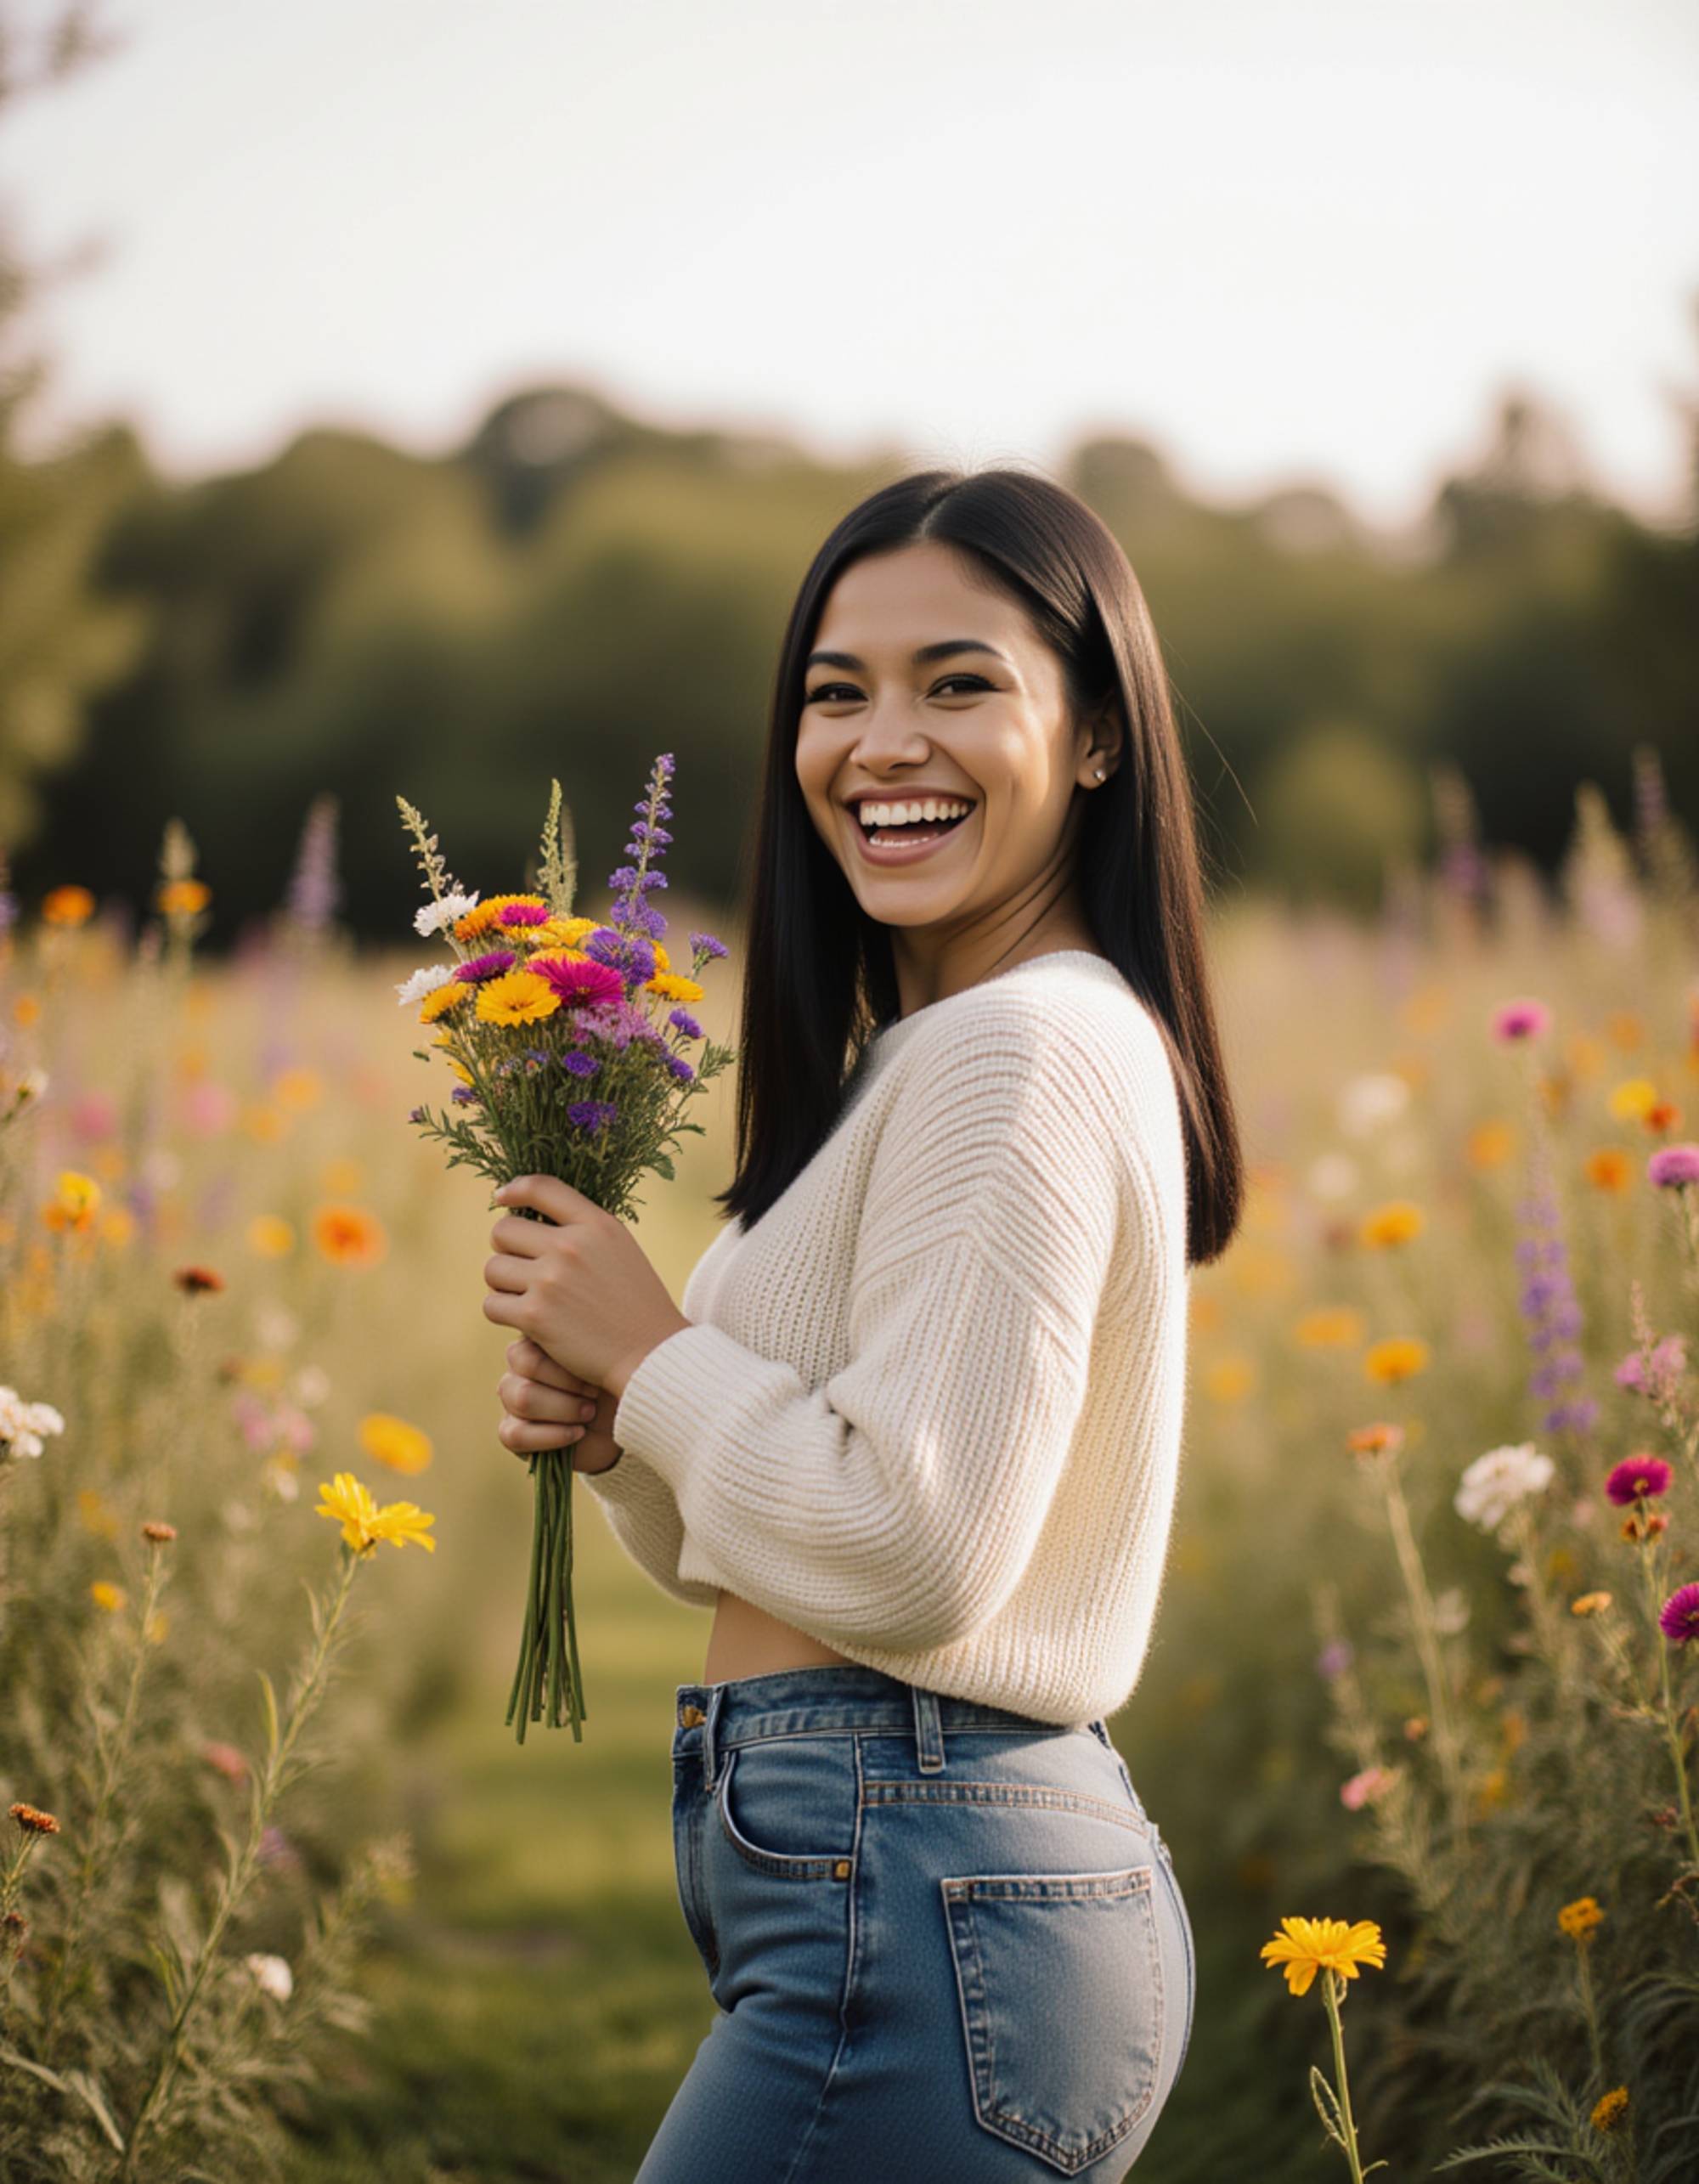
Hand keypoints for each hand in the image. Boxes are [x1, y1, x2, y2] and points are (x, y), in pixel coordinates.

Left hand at [482, 1174, 690, 1397]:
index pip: (541, 1188)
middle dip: (506, 1249)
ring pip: (493, 1269)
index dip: (514, 1189)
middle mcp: (571, 1247)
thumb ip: (584, 1230)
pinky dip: (503, 1313)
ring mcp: (551, 1281)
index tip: (501, 1199)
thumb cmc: (637, 1305)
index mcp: (596, 1225)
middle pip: (503, 1231)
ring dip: (503, 1284)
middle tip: (521, 1268)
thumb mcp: (621, 1250)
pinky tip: (524, 1321)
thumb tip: (535, 1219)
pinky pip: (492, 1305)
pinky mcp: (536, 1316)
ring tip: (525, 1297)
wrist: (651, 1354)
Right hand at [498, 1338, 623, 1474]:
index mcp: (537, 1338)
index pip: (531, 1330)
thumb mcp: (608, 1351)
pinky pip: (513, 1434)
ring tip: (590, 1411)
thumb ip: (584, 1329)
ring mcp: (513, 1399)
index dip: (566, 1356)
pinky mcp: (514, 1432)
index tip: (596, 1365)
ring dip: (564, 1408)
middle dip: (569, 1381)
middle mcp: (520, 1366)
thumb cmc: (620, 1379)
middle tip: (596, 1390)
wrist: (630, 1421)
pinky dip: (552, 1435)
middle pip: (524, 1363)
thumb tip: (568, 1316)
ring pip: (521, 1398)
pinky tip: (578, 1432)